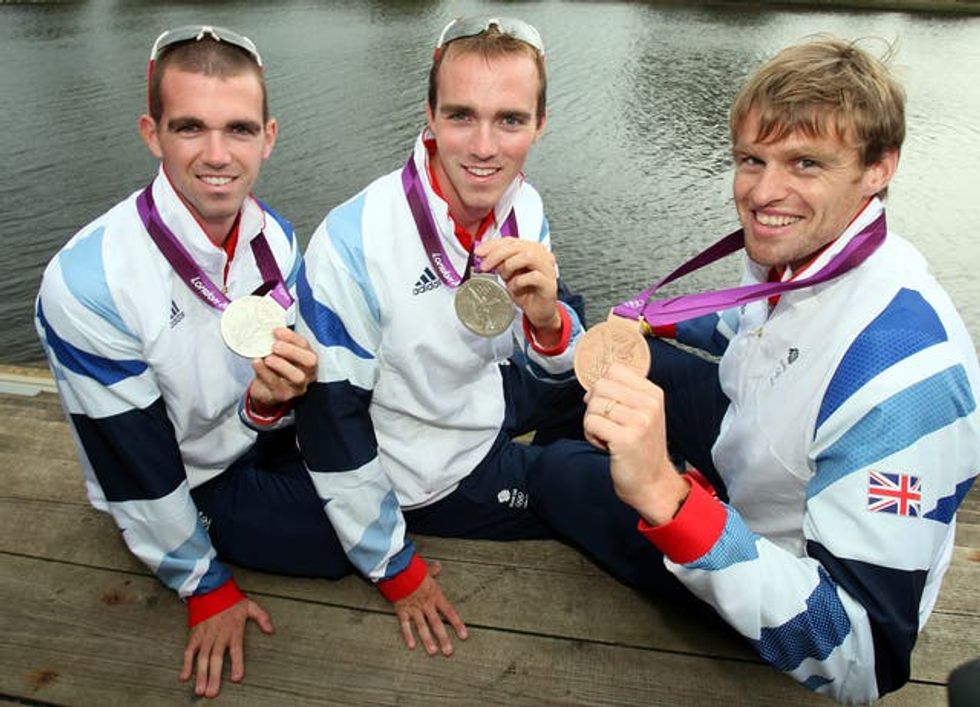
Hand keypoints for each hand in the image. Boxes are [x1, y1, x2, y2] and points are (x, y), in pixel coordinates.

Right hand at [179, 597, 273, 697]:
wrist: (211, 589)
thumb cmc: (231, 600)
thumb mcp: (250, 606)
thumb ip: (262, 617)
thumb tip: (271, 630)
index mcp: (233, 629)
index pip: (236, 649)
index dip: (236, 664)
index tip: (236, 678)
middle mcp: (218, 634)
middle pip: (215, 658)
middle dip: (213, 676)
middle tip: (212, 692)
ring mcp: (205, 636)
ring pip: (201, 658)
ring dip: (200, 675)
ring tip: (199, 690)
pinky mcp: (195, 635)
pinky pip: (189, 651)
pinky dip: (186, 664)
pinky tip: (184, 676)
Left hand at [249, 328, 316, 409]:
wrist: (265, 391)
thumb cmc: (274, 368)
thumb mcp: (279, 354)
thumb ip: (278, 342)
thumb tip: (266, 326)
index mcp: (307, 359)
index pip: (306, 346)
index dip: (292, 337)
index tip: (276, 331)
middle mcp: (308, 373)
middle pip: (310, 361)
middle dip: (292, 351)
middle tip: (275, 346)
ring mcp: (297, 387)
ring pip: (297, 376)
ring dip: (282, 364)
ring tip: (268, 358)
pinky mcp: (283, 396)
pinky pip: (276, 384)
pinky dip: (264, 372)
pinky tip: (257, 363)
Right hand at [393, 560, 467, 655]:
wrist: (398, 569)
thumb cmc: (413, 570)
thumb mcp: (426, 570)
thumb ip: (433, 571)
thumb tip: (438, 566)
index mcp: (435, 596)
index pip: (449, 612)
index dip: (457, 624)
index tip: (464, 636)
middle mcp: (426, 604)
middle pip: (437, 623)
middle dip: (443, 638)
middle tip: (449, 652)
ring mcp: (414, 609)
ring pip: (422, 627)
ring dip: (428, 640)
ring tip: (433, 652)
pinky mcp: (402, 610)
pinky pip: (405, 625)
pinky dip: (408, 635)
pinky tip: (412, 646)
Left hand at [475, 239, 560, 340]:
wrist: (538, 311)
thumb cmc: (525, 291)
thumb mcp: (508, 273)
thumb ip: (500, 262)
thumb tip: (484, 255)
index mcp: (532, 249)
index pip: (510, 241)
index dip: (492, 245)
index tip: (479, 252)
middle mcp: (542, 255)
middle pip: (517, 246)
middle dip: (496, 255)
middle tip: (485, 266)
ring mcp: (548, 268)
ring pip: (528, 256)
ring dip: (510, 266)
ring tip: (504, 277)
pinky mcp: (549, 283)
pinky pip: (533, 276)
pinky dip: (519, 282)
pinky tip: (514, 288)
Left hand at [583, 363, 688, 524]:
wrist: (652, 482)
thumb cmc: (641, 447)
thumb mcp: (642, 413)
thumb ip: (624, 394)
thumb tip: (593, 383)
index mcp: (653, 393)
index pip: (614, 370)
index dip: (603, 388)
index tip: (610, 406)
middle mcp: (648, 405)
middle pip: (600, 386)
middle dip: (594, 405)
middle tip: (607, 424)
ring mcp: (638, 421)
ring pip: (592, 406)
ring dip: (592, 423)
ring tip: (608, 436)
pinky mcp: (624, 438)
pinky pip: (590, 423)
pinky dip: (591, 435)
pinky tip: (606, 445)